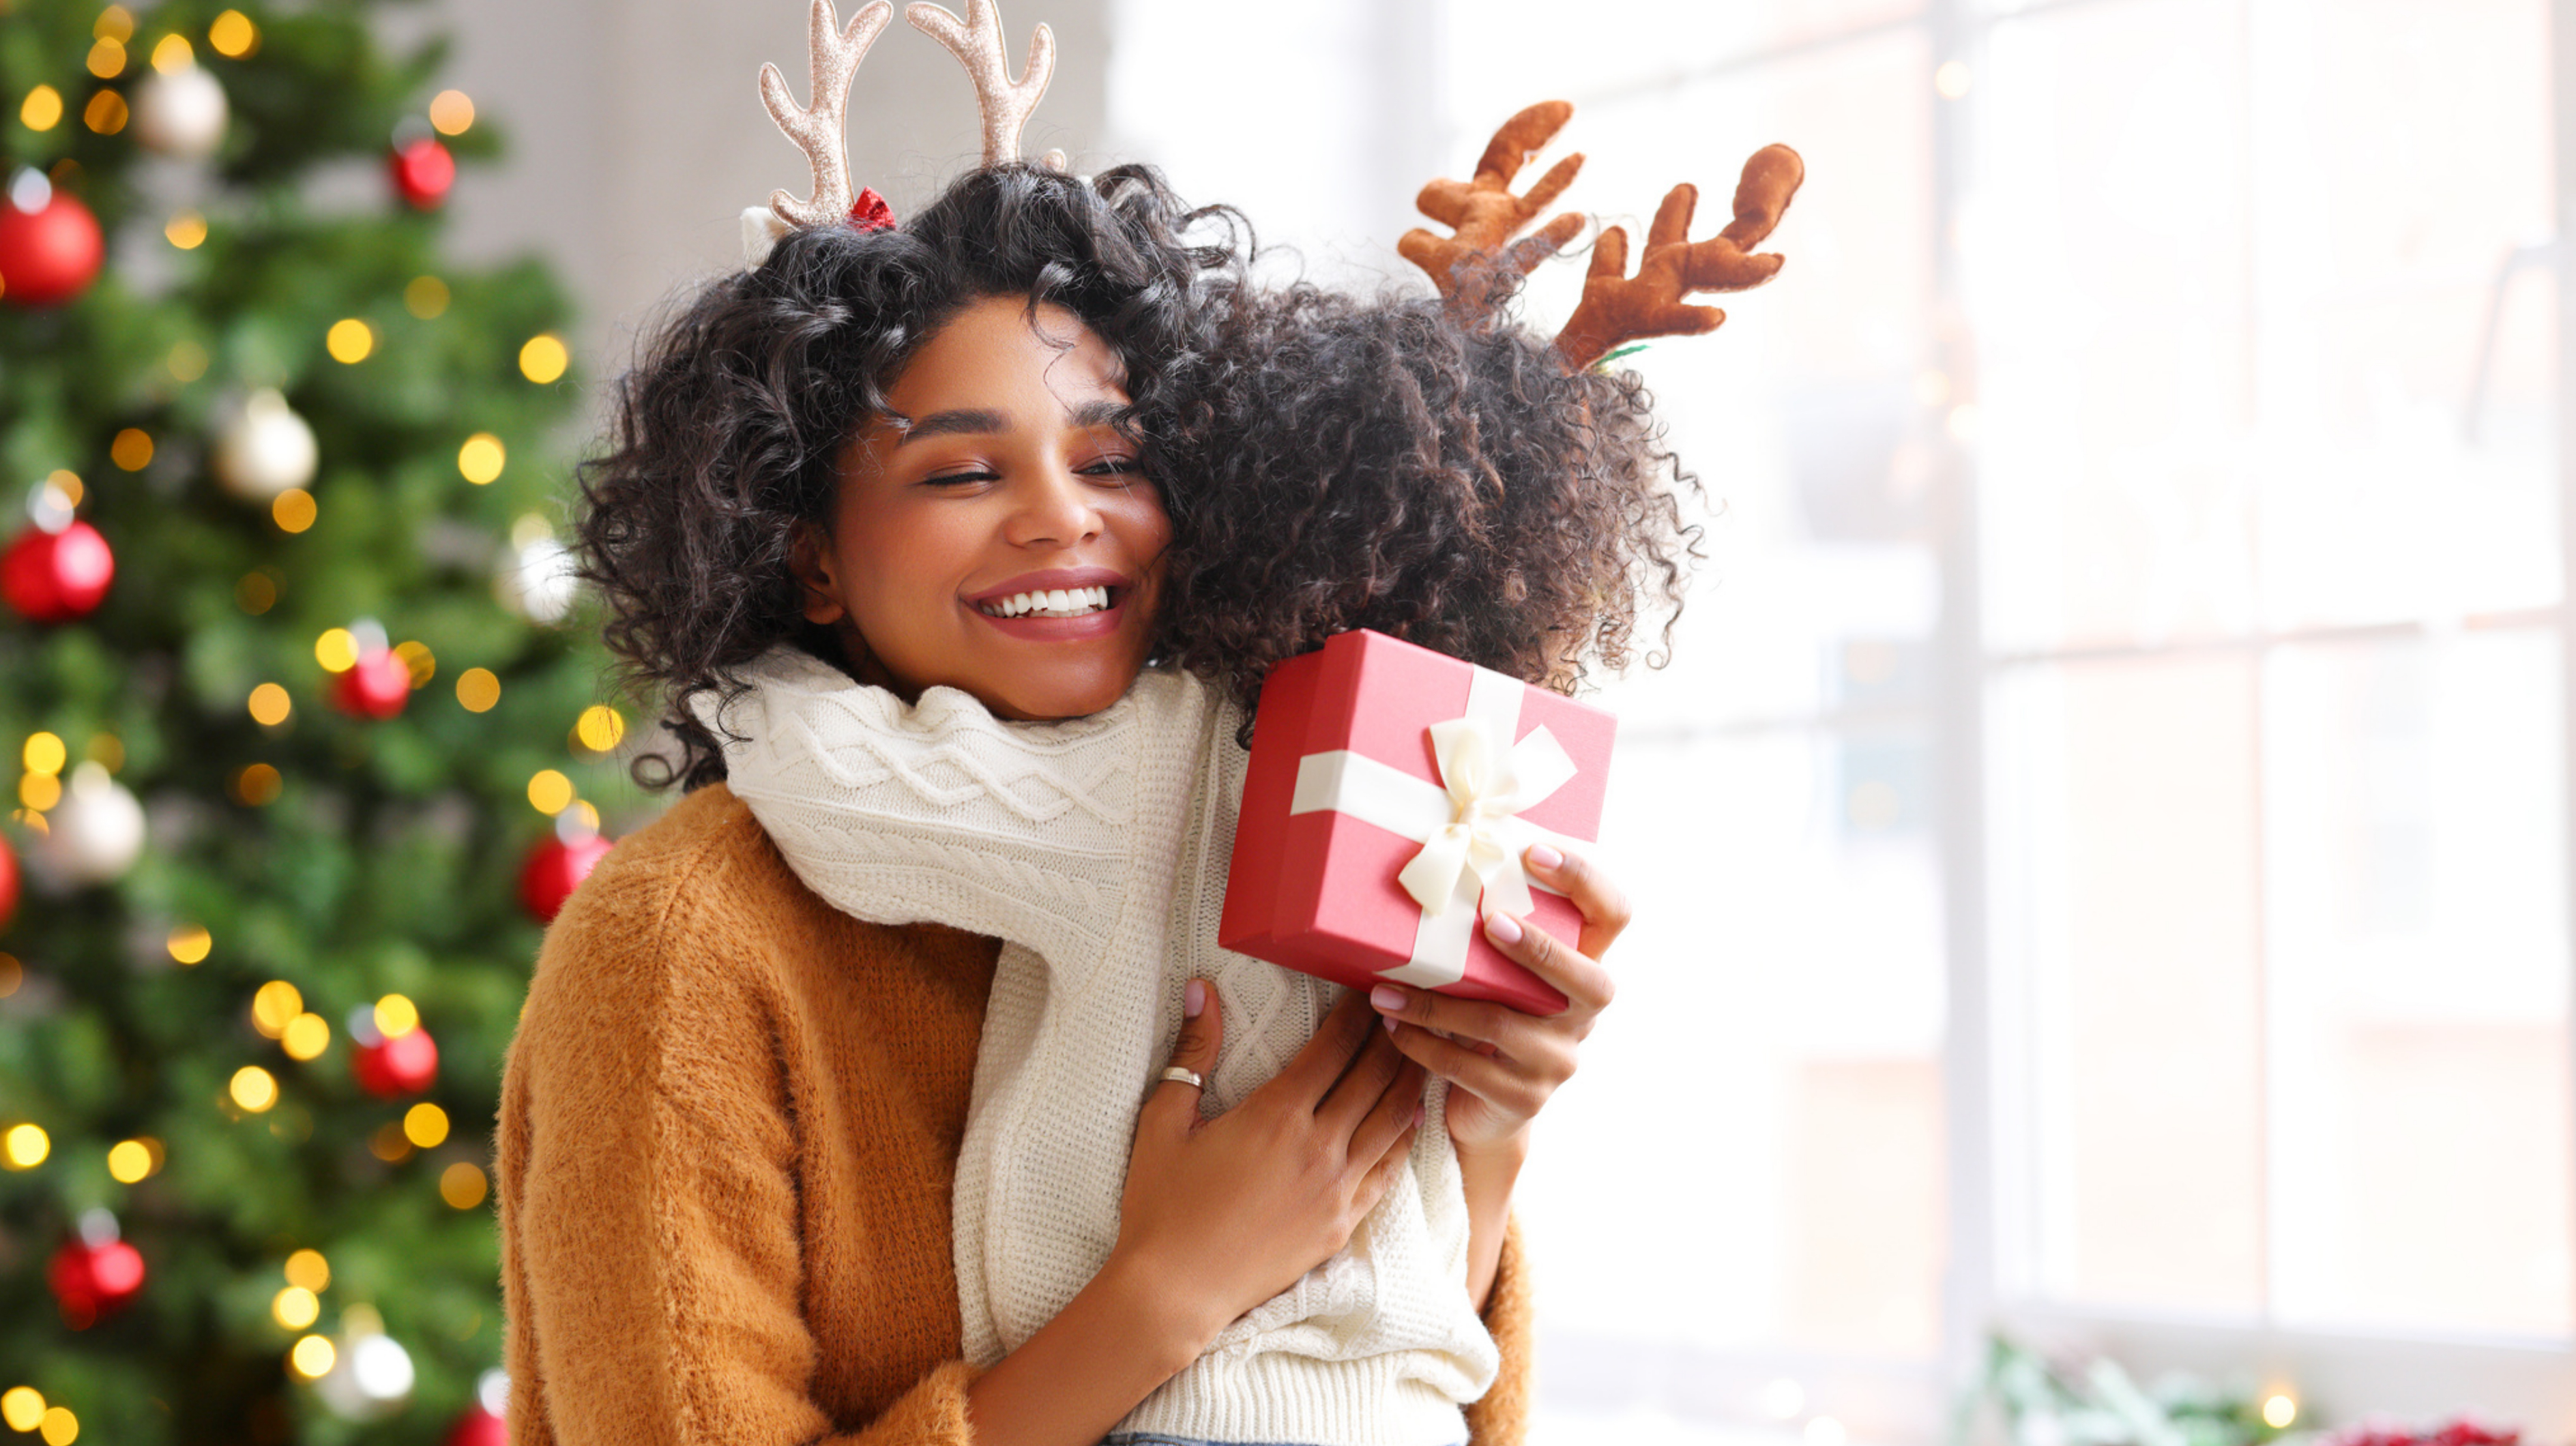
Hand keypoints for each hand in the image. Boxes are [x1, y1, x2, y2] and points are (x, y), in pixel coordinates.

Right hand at [1113, 982, 1427, 1351]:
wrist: (1175, 1291)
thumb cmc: (1162, 1205)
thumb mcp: (1164, 1121)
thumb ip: (1193, 1052)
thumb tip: (1201, 990)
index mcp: (1275, 1114)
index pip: (1333, 1048)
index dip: (1355, 1014)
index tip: (1366, 991)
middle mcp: (1318, 1147)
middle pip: (1373, 1076)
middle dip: (1390, 1037)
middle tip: (1403, 1010)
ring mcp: (1337, 1188)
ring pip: (1394, 1120)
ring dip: (1410, 1079)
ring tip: (1420, 1051)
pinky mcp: (1342, 1224)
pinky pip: (1388, 1170)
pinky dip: (1405, 1137)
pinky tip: (1411, 1117)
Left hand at [1367, 843, 1625, 1153]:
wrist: (1485, 1113)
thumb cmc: (1487, 1018)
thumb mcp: (1499, 976)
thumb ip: (1493, 935)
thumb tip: (1435, 858)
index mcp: (1584, 969)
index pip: (1614, 914)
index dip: (1585, 879)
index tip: (1534, 852)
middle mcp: (1583, 1016)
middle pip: (1589, 980)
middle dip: (1540, 949)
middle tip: (1491, 924)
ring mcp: (1558, 1062)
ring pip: (1501, 1024)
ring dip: (1434, 1003)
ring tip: (1385, 989)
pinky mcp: (1523, 1099)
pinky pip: (1466, 1067)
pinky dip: (1421, 1043)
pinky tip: (1391, 1024)